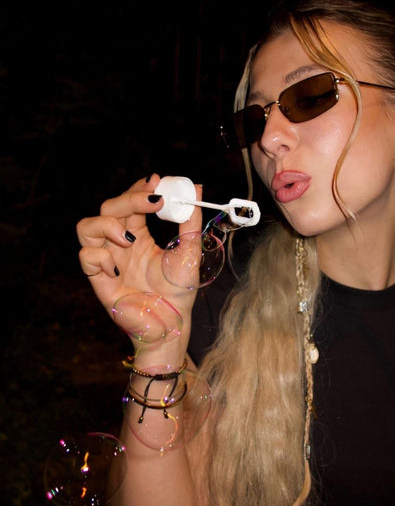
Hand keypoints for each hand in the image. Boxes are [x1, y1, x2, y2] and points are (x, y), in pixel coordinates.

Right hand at [76, 174, 201, 354]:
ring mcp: (108, 260)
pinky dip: (99, 256)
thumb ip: (190, 220)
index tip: (156, 182)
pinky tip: (118, 267)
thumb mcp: (190, 251)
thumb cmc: (180, 292)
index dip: (138, 189)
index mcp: (139, 236)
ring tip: (130, 238)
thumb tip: (197, 189)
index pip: (130, 203)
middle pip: (109, 208)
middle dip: (128, 199)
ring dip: (106, 224)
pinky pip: (86, 257)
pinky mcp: (100, 280)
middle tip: (152, 201)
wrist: (172, 324)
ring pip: (87, 227)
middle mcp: (120, 245)